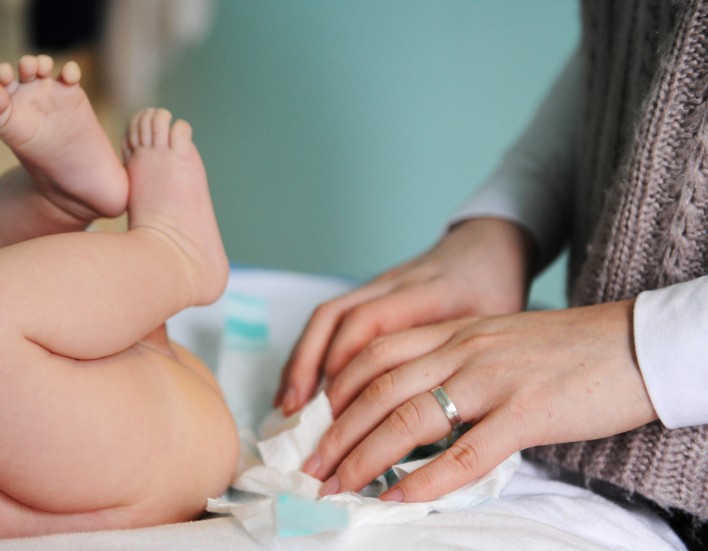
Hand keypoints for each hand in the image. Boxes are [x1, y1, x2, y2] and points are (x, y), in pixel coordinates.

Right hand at [275, 218, 537, 414]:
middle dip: (310, 366)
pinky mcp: (369, 290)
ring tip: (288, 405)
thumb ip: (468, 363)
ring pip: (326, 316)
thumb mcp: (499, 325)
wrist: (488, 247)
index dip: (347, 363)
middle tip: (297, 412)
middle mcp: (396, 283)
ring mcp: (378, 284)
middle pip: (338, 316)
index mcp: (432, 292)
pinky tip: (301, 387)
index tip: (334, 408)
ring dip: (302, 361)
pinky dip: (310, 353)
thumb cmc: (496, 293)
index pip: (374, 321)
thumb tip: (440, 429)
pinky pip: (330, 319)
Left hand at [300, 300, 657, 501]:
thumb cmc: (566, 349)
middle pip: (378, 390)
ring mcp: (492, 380)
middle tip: (310, 466)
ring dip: (364, 457)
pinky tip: (396, 497)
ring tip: (336, 486)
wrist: (635, 343)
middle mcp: (464, 350)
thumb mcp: (497, 340)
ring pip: (408, 419)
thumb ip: (454, 362)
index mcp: (455, 332)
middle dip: (336, 432)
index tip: (313, 424)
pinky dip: (423, 479)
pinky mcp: (526, 413)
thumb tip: (413, 402)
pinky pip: (464, 453)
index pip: (376, 355)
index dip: (336, 390)